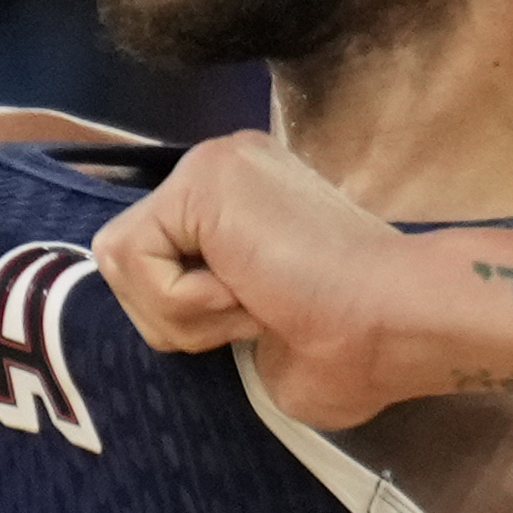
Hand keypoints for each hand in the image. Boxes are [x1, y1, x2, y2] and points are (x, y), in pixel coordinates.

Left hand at [89, 132, 421, 428]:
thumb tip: (160, 321)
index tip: (263, 318)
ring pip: (121, 260)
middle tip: (258, 312)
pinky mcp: (203, 179)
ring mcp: (212, 165)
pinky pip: (133, 257)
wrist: (392, 325)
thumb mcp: (254, 323)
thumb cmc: (351, 347)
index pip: (150, 260)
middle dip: (175, 315)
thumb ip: (203, 304)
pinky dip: (183, 300)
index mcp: (239, 202)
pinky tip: (252, 290)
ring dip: (184, 312)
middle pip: (124, 260)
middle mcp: (221, 169)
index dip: (184, 313)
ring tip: (258, 301)